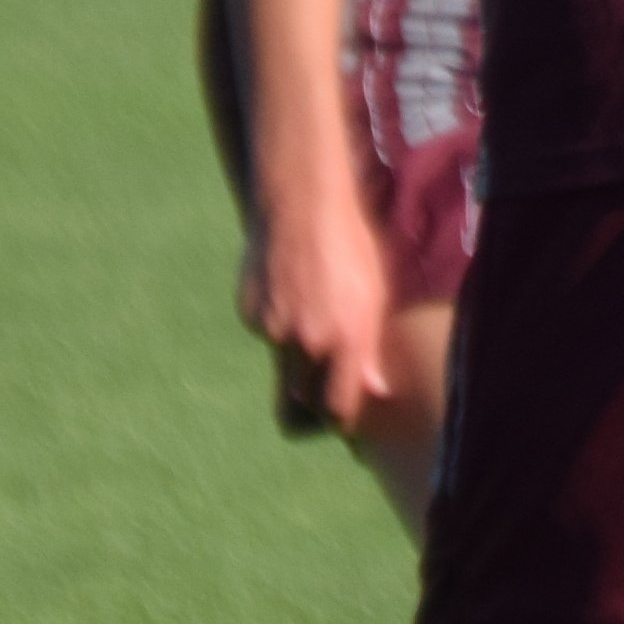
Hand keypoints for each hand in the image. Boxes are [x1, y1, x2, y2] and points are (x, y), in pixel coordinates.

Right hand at [238, 183, 395, 433]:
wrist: (300, 204)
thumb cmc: (349, 246)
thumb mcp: (373, 297)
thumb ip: (369, 349)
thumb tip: (375, 390)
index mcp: (345, 340)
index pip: (336, 409)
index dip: (338, 420)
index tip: (342, 417)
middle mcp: (306, 342)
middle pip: (302, 398)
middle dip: (313, 396)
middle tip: (325, 379)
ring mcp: (272, 329)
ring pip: (283, 362)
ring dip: (295, 353)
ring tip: (311, 310)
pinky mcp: (249, 313)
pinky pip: (266, 333)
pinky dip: (276, 323)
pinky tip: (289, 290)